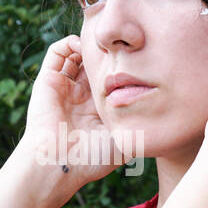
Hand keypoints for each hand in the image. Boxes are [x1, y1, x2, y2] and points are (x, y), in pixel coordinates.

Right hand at [19, 34, 132, 190]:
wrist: (60, 164)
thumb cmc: (92, 158)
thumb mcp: (125, 139)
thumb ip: (139, 123)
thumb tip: (159, 108)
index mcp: (98, 109)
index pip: (111, 78)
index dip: (123, 66)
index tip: (137, 57)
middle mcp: (81, 96)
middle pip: (94, 63)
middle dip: (106, 52)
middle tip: (120, 45)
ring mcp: (64, 88)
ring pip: (75, 55)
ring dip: (87, 45)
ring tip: (101, 45)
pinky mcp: (47, 82)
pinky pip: (56, 53)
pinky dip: (68, 43)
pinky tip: (82, 46)